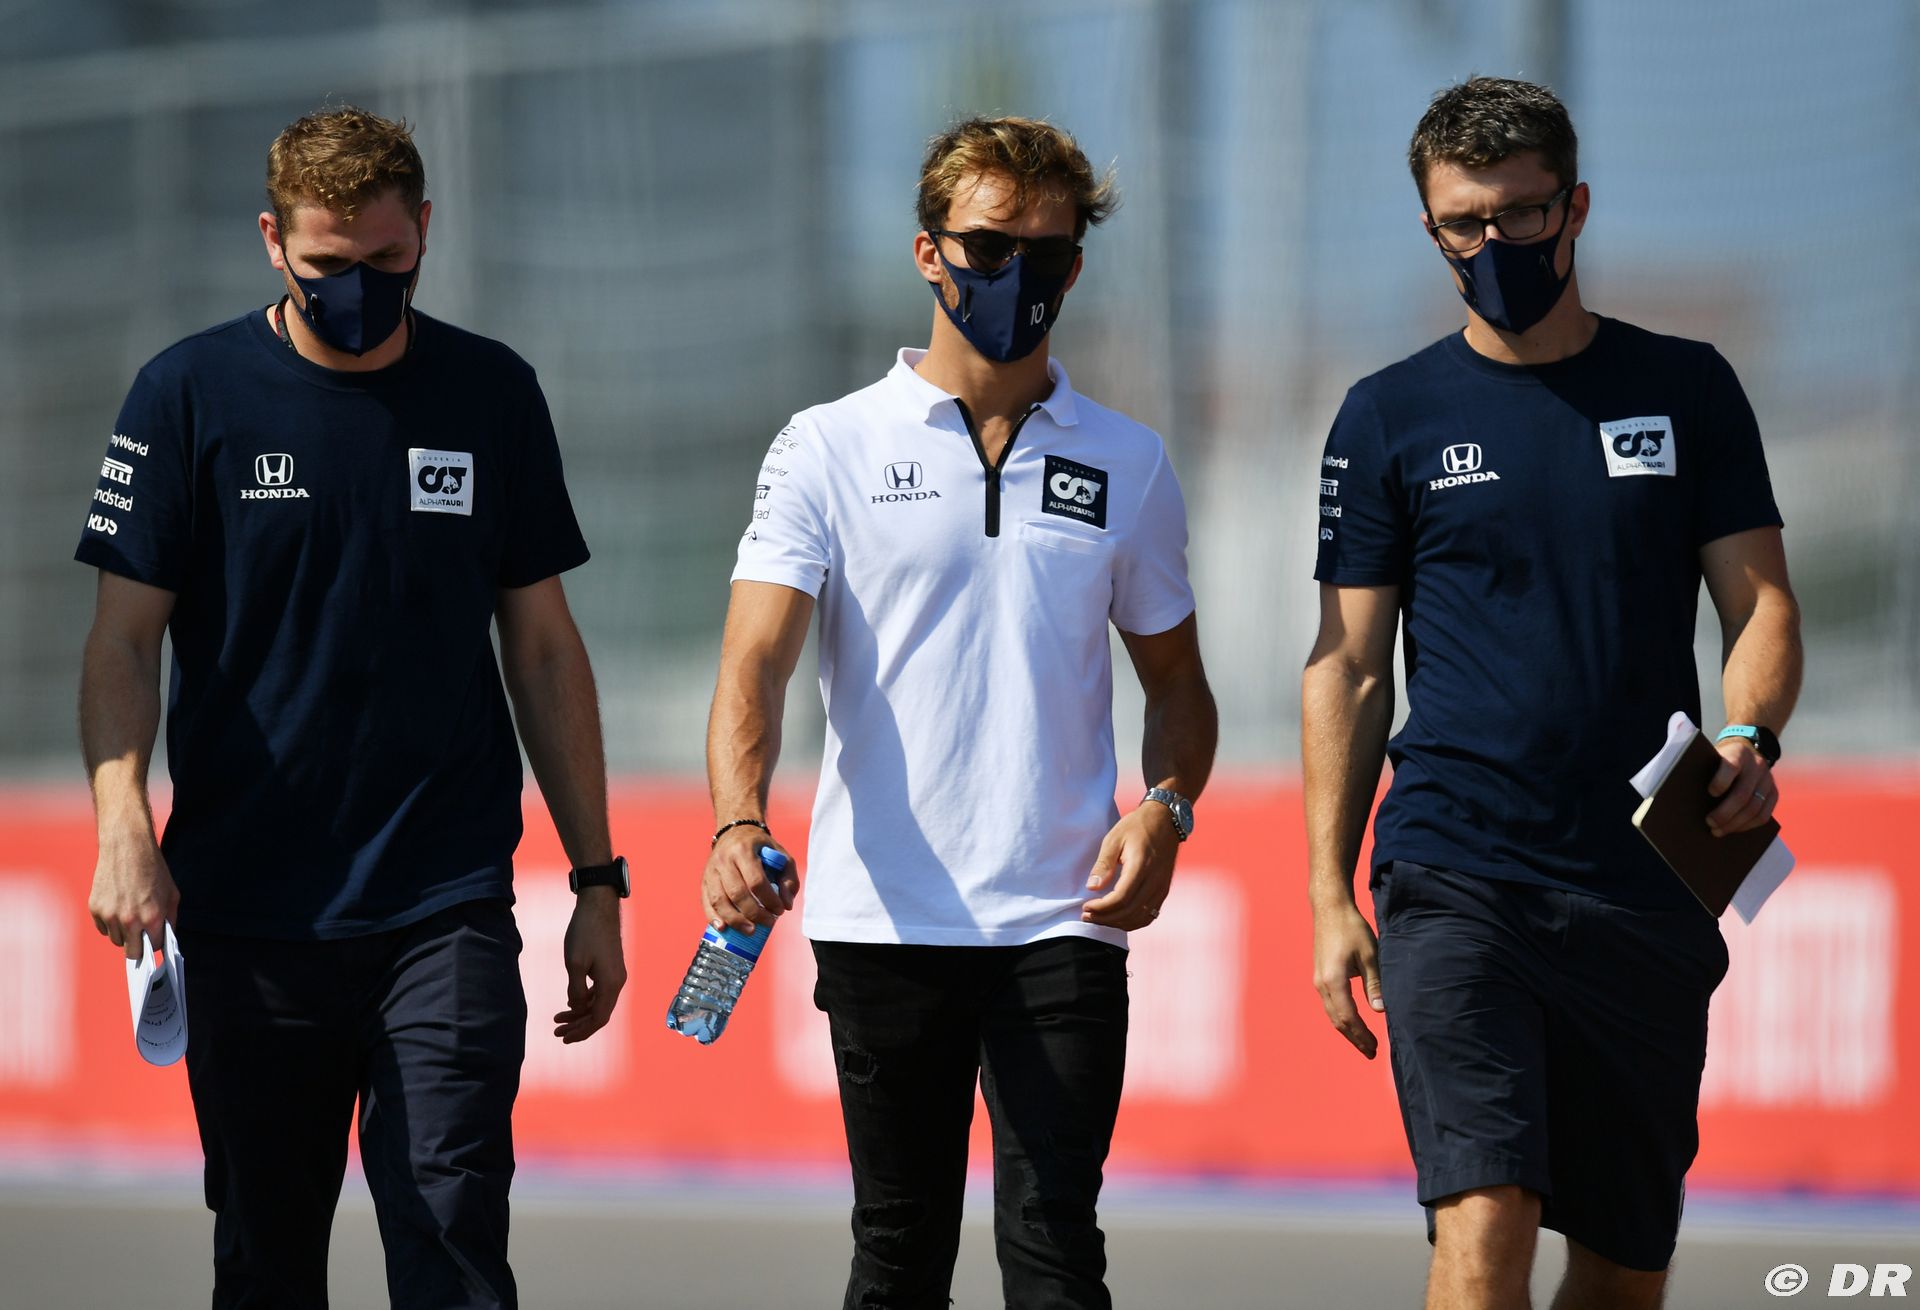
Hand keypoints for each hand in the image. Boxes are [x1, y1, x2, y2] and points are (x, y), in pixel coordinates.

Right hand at [88, 830, 178, 960]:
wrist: (127, 847)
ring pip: (116, 940)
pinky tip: (118, 906)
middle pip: (132, 952)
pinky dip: (110, 923)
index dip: (156, 943)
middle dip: (139, 946)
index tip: (155, 938)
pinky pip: (103, 928)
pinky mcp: (95, 909)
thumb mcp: (172, 894)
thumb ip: (170, 919)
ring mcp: (110, 916)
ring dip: (124, 933)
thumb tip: (165, 938)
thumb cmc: (153, 870)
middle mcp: (130, 920)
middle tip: (141, 936)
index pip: (154, 947)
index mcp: (152, 918)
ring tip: (130, 914)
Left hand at [552, 887, 625, 1042]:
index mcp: (611, 984)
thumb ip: (577, 990)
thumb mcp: (575, 964)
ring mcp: (615, 974)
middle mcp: (617, 982)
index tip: (564, 1037)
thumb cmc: (585, 933)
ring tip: (558, 1018)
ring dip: (580, 1013)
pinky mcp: (611, 967)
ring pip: (599, 1003)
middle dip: (579, 1026)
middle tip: (557, 1031)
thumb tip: (578, 1006)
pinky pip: (600, 992)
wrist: (599, 906)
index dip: (582, 1031)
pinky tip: (570, 1001)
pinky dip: (585, 1000)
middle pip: (599, 1014)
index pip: (598, 1018)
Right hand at [700, 828, 797, 934]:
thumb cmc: (760, 847)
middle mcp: (724, 860)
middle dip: (754, 913)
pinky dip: (714, 918)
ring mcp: (711, 871)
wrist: (735, 832)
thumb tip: (786, 904)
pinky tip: (723, 929)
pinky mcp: (704, 880)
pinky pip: (707, 902)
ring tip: (750, 930)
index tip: (779, 910)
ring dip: (735, 920)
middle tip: (768, 922)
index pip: (756, 881)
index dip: (769, 900)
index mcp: (744, 850)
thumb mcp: (781, 855)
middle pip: (737, 893)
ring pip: (720, 900)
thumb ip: (789, 879)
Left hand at [1081, 803, 1178, 930]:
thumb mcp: (1114, 838)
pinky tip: (1118, 919)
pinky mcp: (1164, 890)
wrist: (1165, 820)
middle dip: (1105, 918)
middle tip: (1086, 916)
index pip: (1121, 898)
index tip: (1085, 907)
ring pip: (1140, 917)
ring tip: (1098, 918)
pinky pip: (1150, 915)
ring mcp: (1162, 887)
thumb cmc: (1136, 826)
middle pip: (1129, 911)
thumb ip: (1103, 864)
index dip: (1101, 908)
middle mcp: (1155, 880)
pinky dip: (1132, 922)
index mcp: (1141, 866)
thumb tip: (1092, 887)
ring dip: (1117, 923)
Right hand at [1312, 898, 1383, 1058]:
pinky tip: (1353, 1020)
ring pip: (1332, 1013)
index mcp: (1334, 981)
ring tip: (1363, 1041)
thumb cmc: (1351, 928)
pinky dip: (1342, 1016)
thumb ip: (1374, 984)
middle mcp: (1322, 984)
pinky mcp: (1320, 975)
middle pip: (1337, 1020)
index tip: (1374, 1048)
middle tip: (1370, 1052)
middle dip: (1354, 1038)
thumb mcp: (1370, 955)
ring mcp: (1318, 980)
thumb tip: (1380, 1011)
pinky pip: (1330, 1004)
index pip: (1349, 1017)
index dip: (1361, 1035)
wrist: (1329, 908)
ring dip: (1347, 1029)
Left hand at [1705, 737, 1777, 836]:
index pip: (1731, 767)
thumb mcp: (1714, 756)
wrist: (1746, 751)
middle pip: (1742, 794)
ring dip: (1735, 824)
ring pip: (1754, 808)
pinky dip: (1747, 826)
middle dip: (1725, 813)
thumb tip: (1689, 797)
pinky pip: (1763, 815)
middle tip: (1709, 823)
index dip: (1721, 781)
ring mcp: (1767, 780)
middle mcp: (1756, 766)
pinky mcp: (1773, 793)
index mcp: (1738, 753)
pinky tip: (1734, 829)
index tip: (1710, 793)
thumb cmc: (1721, 758)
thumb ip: (1706, 771)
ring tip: (1717, 831)